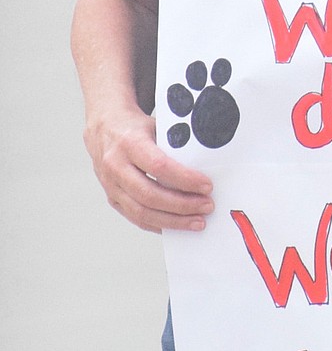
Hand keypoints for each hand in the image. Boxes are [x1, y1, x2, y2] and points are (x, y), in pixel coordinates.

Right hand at [84, 104, 213, 233]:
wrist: (104, 128)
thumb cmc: (134, 127)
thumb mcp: (155, 126)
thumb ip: (174, 144)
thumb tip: (206, 163)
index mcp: (129, 143)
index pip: (159, 166)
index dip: (185, 179)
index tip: (207, 186)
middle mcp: (115, 165)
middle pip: (149, 195)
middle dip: (182, 205)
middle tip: (207, 206)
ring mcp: (110, 185)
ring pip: (141, 212)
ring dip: (173, 221)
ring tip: (197, 221)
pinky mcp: (112, 198)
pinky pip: (135, 217)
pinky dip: (158, 224)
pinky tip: (177, 225)